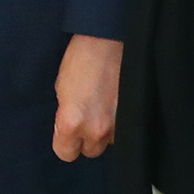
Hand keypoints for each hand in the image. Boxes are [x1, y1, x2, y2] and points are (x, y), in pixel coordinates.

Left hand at [53, 35, 121, 160]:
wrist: (108, 40)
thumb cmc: (81, 58)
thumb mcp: (61, 89)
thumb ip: (63, 116)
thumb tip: (66, 130)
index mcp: (71, 122)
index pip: (65, 154)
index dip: (64, 143)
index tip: (65, 133)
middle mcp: (96, 129)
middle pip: (89, 151)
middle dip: (86, 138)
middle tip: (85, 118)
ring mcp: (117, 125)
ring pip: (108, 143)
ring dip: (104, 131)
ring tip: (101, 109)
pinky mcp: (133, 117)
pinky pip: (123, 132)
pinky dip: (118, 123)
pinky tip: (113, 106)